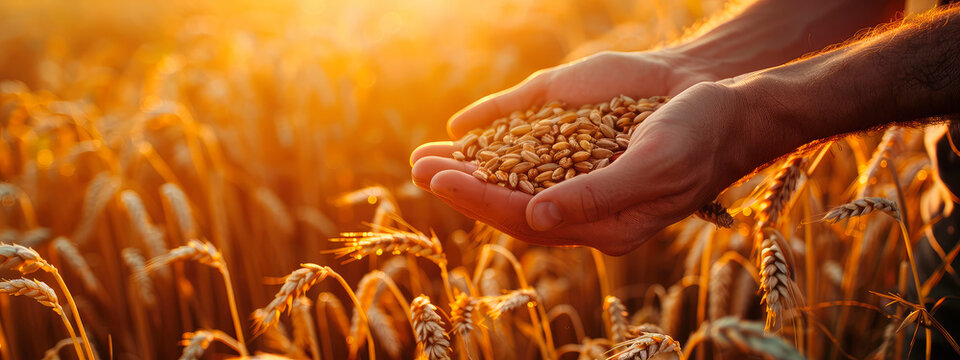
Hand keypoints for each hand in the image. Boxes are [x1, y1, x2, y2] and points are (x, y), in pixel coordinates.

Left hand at [411, 52, 745, 254]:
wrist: (731, 106)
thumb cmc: (701, 139)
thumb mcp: (653, 166)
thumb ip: (596, 195)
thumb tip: (533, 216)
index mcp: (603, 225)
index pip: (527, 220)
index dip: (480, 201)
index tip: (439, 180)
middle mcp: (586, 205)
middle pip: (510, 203)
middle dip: (463, 187)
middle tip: (417, 169)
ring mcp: (583, 174)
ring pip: (515, 178)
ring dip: (470, 168)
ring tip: (424, 158)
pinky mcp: (584, 144)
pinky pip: (531, 150)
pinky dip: (496, 143)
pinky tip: (466, 136)